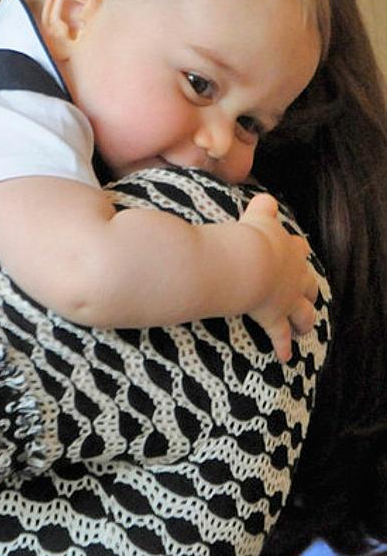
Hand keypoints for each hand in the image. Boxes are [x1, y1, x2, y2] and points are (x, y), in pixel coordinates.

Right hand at [240, 193, 318, 362]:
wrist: (247, 261)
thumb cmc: (249, 237)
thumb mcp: (257, 215)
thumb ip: (262, 206)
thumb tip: (265, 198)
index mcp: (288, 249)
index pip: (297, 249)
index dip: (295, 252)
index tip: (293, 253)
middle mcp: (293, 275)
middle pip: (308, 283)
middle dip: (308, 289)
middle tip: (306, 294)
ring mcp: (287, 298)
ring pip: (303, 312)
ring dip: (304, 320)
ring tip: (304, 328)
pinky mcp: (275, 318)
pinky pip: (280, 336)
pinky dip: (282, 346)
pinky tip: (284, 356)